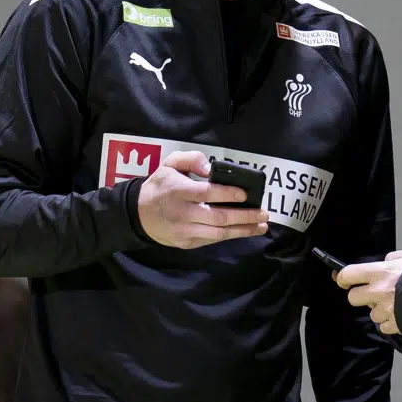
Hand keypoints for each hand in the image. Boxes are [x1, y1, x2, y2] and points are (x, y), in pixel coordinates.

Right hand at [137, 151, 268, 248]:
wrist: (138, 214)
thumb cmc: (160, 186)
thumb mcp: (169, 164)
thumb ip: (190, 158)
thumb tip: (210, 167)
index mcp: (178, 191)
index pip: (206, 193)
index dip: (227, 194)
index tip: (245, 194)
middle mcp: (182, 213)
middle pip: (217, 217)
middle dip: (244, 216)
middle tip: (263, 213)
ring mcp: (184, 230)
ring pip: (218, 233)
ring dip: (243, 231)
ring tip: (262, 226)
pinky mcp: (187, 243)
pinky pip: (212, 240)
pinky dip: (230, 236)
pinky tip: (245, 231)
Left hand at [335, 250, 401, 335]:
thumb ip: (394, 259)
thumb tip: (384, 263)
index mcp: (381, 273)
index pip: (349, 274)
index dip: (342, 278)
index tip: (343, 280)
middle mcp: (379, 292)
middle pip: (353, 298)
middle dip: (360, 296)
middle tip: (372, 293)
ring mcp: (386, 310)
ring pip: (371, 314)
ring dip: (380, 310)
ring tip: (397, 304)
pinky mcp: (395, 325)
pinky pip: (384, 326)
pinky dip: (391, 322)